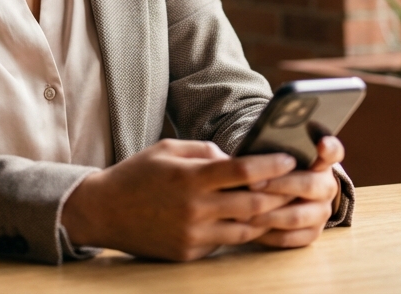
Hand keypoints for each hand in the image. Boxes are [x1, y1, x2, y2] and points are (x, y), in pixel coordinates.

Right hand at [61, 139, 298, 261]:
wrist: (102, 212)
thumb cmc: (137, 174)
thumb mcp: (168, 148)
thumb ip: (205, 151)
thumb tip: (238, 158)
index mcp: (191, 177)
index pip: (243, 171)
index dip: (272, 165)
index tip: (290, 158)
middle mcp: (195, 208)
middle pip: (253, 204)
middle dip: (280, 193)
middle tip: (297, 184)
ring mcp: (192, 234)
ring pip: (245, 229)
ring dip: (266, 217)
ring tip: (281, 204)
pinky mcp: (189, 252)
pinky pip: (224, 242)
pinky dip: (239, 230)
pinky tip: (249, 219)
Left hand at [249, 135, 344, 248]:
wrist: (283, 195)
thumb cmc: (276, 170)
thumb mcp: (277, 155)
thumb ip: (274, 152)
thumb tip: (253, 153)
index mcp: (322, 161)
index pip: (333, 151)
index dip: (329, 148)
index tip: (321, 144)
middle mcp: (327, 186)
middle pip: (309, 185)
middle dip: (278, 185)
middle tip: (251, 184)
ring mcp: (322, 211)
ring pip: (296, 216)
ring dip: (268, 215)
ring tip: (242, 213)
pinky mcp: (312, 233)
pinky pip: (290, 237)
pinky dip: (268, 234)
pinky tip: (249, 228)